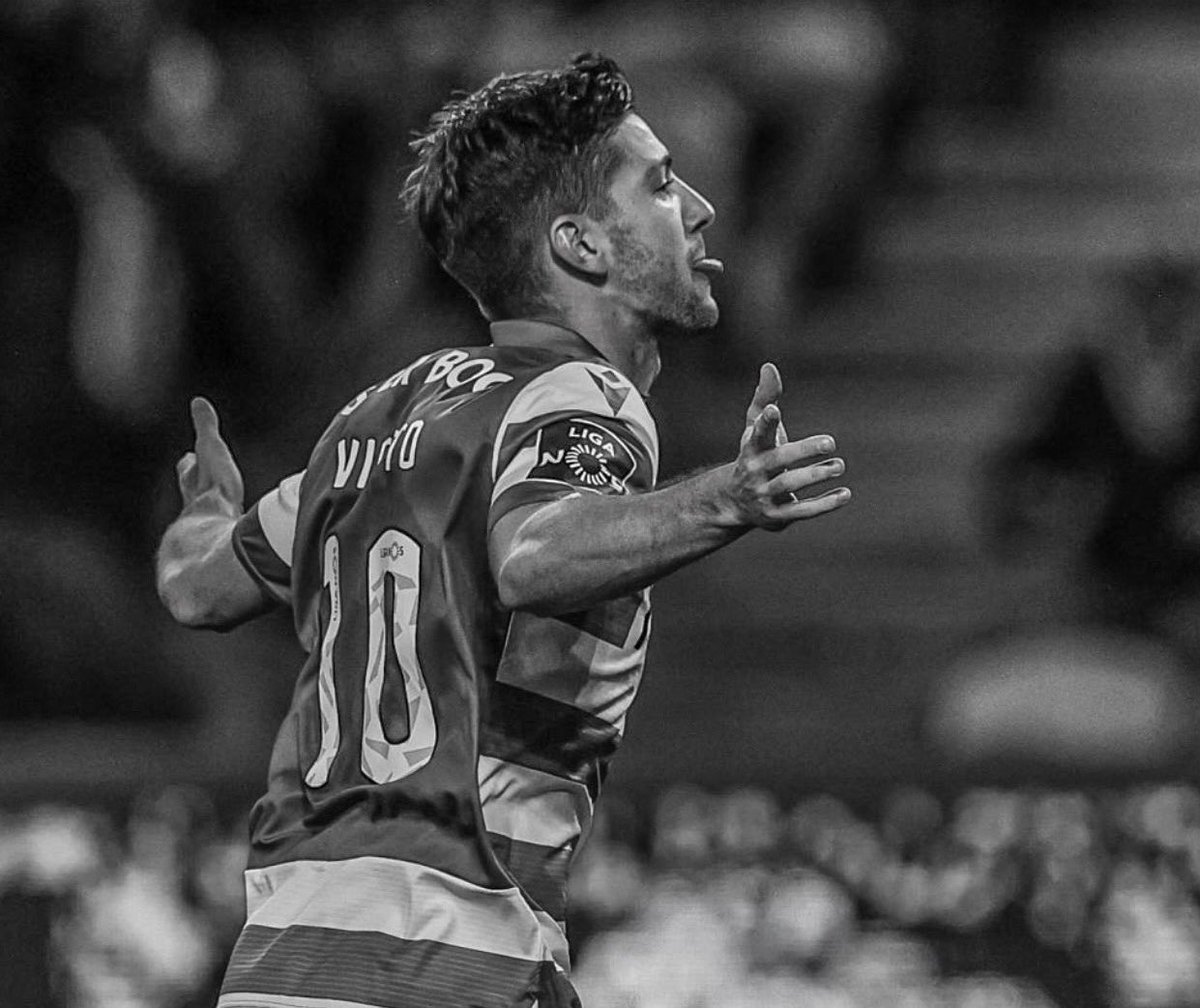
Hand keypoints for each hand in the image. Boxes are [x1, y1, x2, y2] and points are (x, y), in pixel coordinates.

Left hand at [175, 397, 244, 517]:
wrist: (216, 525)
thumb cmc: (212, 486)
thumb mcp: (210, 447)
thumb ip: (205, 426)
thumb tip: (198, 402)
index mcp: (193, 477)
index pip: (187, 467)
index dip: (189, 462)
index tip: (188, 457)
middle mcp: (195, 499)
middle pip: (193, 488)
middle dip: (197, 483)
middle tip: (201, 480)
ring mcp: (208, 518)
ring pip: (207, 508)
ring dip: (212, 505)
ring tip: (220, 504)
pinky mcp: (223, 533)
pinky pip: (224, 525)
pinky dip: (228, 522)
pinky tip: (233, 526)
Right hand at [727, 363, 850, 528]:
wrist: (734, 501)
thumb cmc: (754, 456)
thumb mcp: (755, 428)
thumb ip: (765, 398)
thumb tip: (769, 366)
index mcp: (751, 448)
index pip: (757, 434)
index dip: (765, 423)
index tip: (774, 410)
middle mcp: (755, 472)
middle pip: (779, 461)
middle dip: (803, 451)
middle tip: (830, 443)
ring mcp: (764, 496)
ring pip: (790, 486)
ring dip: (816, 476)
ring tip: (838, 466)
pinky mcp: (776, 517)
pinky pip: (802, 511)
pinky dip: (824, 504)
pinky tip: (844, 494)